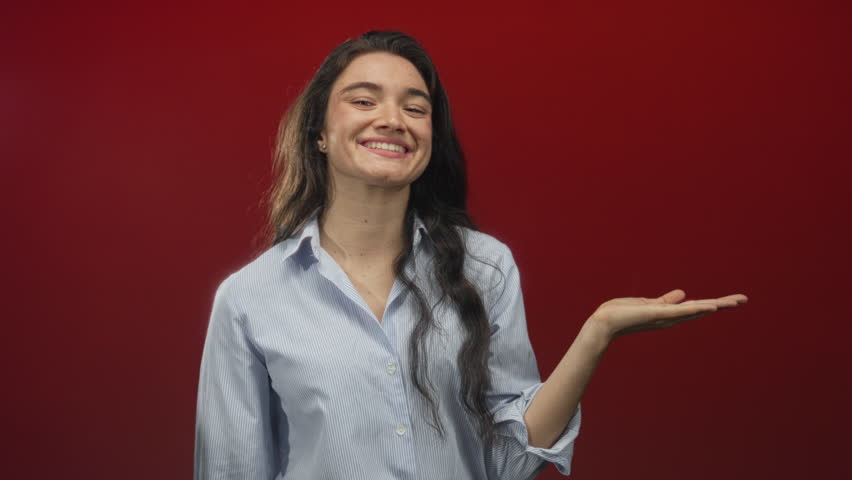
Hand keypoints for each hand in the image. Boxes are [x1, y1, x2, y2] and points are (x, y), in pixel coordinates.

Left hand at [587, 289, 747, 342]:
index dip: (714, 303)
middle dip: (722, 304)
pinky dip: (696, 308)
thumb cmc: (622, 314)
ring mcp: (665, 317)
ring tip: (734, 301)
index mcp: (669, 314)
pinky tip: (710, 306)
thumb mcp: (648, 304)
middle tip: (743, 299)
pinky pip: (680, 311)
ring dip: (715, 305)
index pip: (696, 307)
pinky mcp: (657, 314)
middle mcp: (671, 318)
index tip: (733, 300)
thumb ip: (665, 301)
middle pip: (701, 310)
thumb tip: (683, 294)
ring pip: (695, 310)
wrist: (604, 322)